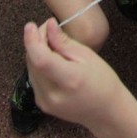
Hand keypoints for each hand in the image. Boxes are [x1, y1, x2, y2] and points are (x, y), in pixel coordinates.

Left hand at [24, 19, 136, 135]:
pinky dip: (39, 66)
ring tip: (52, 43)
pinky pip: (34, 78)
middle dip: (36, 42)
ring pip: (31, 69)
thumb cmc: (102, 81)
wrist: (106, 111)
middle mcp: (52, 94)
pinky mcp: (42, 104)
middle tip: (48, 28)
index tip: (31, 26)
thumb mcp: (88, 56)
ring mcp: (45, 102)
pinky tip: (52, 60)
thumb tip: (49, 26)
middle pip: (33, 62)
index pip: (41, 59)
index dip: (32, 41)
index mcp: (69, 80)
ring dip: (37, 53)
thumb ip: (65, 42)